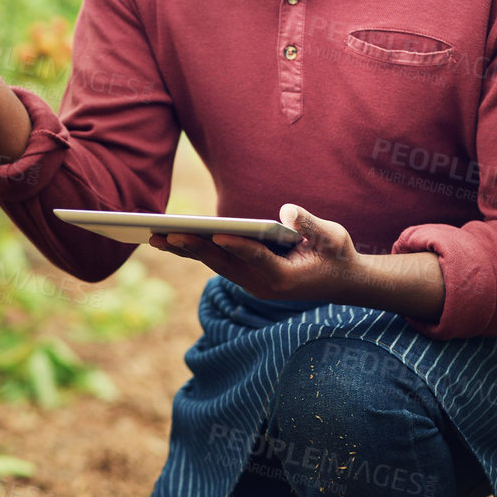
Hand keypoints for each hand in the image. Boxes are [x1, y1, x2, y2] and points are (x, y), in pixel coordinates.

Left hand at [148, 204, 365, 305]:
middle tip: (164, 234)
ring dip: (186, 252)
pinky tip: (173, 239)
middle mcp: (264, 286)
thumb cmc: (338, 253)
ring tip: (154, 237)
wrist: (342, 281)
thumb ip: (310, 224)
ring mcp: (253, 285)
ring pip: (215, 266)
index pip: (258, 259)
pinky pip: (218, 264)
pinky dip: (196, 252)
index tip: (217, 235)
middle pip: (224, 265)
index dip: (239, 246)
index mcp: (286, 277)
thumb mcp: (333, 236)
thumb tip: (286, 211)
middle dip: (194, 248)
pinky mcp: (247, 279)